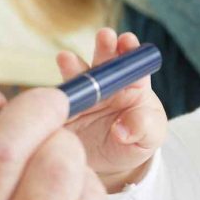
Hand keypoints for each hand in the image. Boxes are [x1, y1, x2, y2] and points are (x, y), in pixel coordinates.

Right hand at [56, 28, 166, 189]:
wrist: (110, 163)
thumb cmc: (137, 141)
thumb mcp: (150, 138)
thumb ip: (144, 128)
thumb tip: (124, 130)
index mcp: (133, 85)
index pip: (133, 64)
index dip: (130, 49)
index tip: (127, 40)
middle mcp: (107, 84)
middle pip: (105, 61)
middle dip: (104, 46)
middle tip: (105, 36)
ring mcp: (84, 95)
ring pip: (79, 77)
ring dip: (73, 66)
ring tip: (66, 59)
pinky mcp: (65, 109)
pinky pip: (58, 101)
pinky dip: (54, 95)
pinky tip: (49, 93)